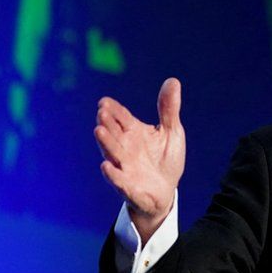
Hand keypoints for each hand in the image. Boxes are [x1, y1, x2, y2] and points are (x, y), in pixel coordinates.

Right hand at [95, 78, 185, 242]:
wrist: (165, 192)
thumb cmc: (164, 159)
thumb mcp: (171, 132)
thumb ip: (169, 109)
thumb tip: (173, 81)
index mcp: (133, 132)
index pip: (121, 118)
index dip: (114, 110)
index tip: (105, 102)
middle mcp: (124, 148)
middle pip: (114, 133)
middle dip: (107, 123)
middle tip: (102, 112)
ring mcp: (124, 167)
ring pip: (113, 154)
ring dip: (106, 143)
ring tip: (98, 131)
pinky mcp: (128, 187)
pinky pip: (119, 181)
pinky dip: (113, 174)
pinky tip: (106, 166)